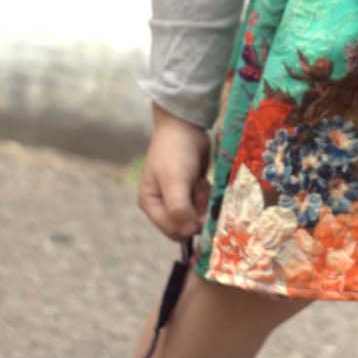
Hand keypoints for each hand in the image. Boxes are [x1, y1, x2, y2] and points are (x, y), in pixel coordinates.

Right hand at [138, 106, 211, 239]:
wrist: (186, 126)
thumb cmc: (175, 152)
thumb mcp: (175, 181)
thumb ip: (179, 208)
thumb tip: (188, 232)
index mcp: (151, 204)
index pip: (172, 231)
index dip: (189, 227)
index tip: (203, 216)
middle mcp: (163, 203)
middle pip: (187, 224)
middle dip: (197, 211)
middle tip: (199, 191)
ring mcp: (178, 197)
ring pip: (198, 214)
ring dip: (203, 201)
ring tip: (199, 181)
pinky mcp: (192, 190)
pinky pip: (204, 203)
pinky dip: (207, 194)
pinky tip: (202, 179)